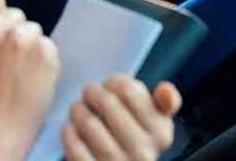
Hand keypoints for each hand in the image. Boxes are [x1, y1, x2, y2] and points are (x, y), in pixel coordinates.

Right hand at [0, 0, 58, 158]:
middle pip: (17, 14)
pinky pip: (49, 46)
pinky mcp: (45, 51)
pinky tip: (33, 78)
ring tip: (20, 72)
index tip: (2, 29)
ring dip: (31, 46)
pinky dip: (45, 60)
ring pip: (34, 30)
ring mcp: (22, 37)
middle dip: (16, 32)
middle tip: (11, 59)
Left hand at [61, 75, 181, 160]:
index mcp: (161, 133)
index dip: (114, 82)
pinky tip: (71, 128)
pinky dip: (69, 132)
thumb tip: (165, 90)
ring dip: (78, 110)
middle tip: (88, 93)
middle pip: (107, 103)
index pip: (130, 91)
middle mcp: (143, 152)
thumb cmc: (133, 138)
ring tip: (78, 109)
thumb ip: (165, 102)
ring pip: (89, 123)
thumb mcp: (155, 121)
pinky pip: (75, 146)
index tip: (109, 85)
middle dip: (92, 92)